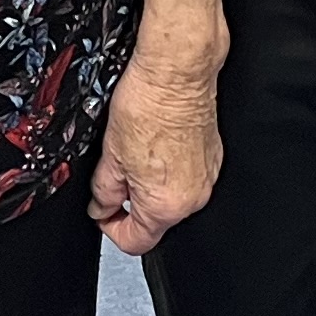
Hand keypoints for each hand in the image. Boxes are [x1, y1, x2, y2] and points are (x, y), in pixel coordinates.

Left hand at [89, 39, 223, 254]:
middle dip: (131, 202)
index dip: (111, 229)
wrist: (178, 73)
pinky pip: (187, 178)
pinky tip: (156, 143)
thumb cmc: (149, 105)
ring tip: (136, 151)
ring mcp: (207, 178)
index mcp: (166, 205)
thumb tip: (102, 205)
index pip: (136, 242)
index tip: (102, 213)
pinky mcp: (213, 158)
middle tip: (116, 173)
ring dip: (150, 185)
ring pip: (171, 198)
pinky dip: (169, 169)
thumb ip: (104, 191)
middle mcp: (193, 198)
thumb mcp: (111, 153)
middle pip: (156, 220)